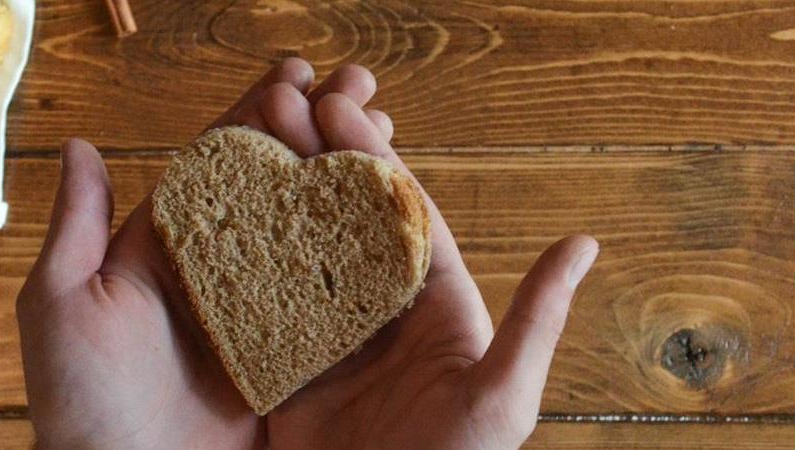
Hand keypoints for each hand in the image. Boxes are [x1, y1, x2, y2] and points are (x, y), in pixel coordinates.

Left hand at [17, 58, 390, 448]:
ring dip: (350, 180)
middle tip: (361, 88)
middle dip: (318, 133)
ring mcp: (262, 318)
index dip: (255, 115)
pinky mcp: (295, 362)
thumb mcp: (60, 306)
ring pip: (314, 233)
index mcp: (169, 253)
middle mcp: (221, 277)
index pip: (218, 166)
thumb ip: (76, 228)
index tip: (296, 72)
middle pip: (277, 188)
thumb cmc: (78, 405)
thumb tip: (79, 145)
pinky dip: (366, 259)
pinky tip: (398, 218)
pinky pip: (335, 303)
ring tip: (386, 132)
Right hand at [259, 69, 600, 449]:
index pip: (400, 214)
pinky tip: (210, 225)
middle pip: (340, 219)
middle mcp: (378, 313)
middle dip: (311, 158)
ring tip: (239, 142)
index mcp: (434, 305)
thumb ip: (534, 321)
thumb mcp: (502, 399)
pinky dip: (235, 265)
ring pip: (295, 252)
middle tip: (278, 104)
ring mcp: (327, 339)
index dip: (369, 157)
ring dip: (270, 197)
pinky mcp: (283, 371)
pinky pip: (257, 309)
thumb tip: (585, 242)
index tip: (335, 107)